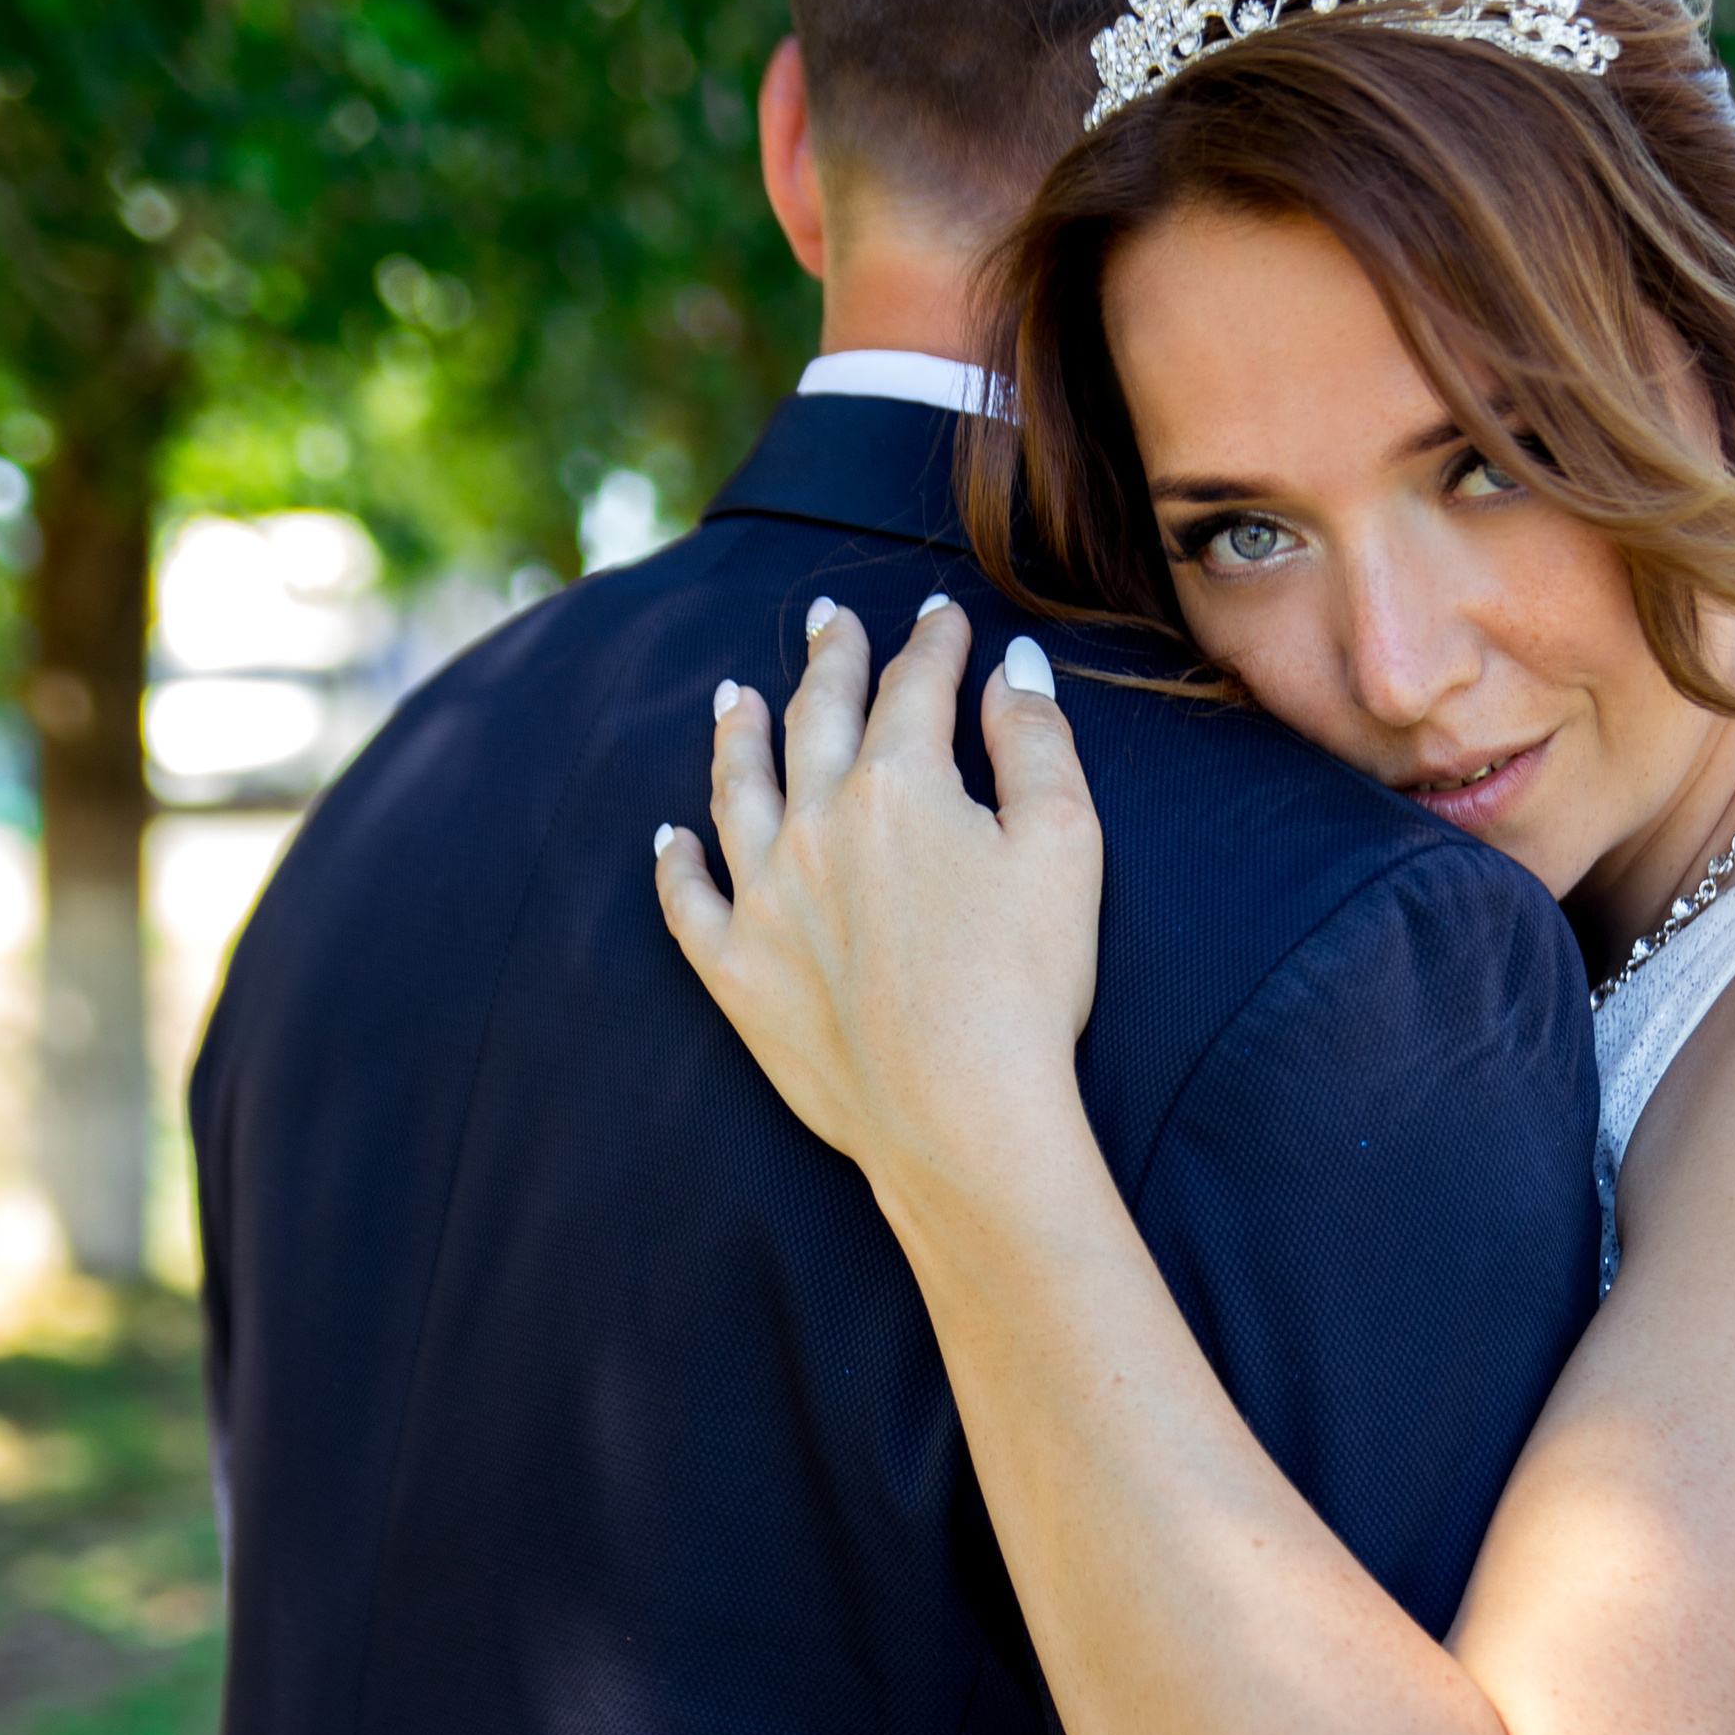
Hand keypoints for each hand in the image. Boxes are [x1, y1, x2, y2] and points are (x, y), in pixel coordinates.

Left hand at [653, 594, 1103, 1224]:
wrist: (960, 1115)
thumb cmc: (1026, 983)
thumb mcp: (1064, 843)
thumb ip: (1037, 739)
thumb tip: (1011, 664)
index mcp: (900, 783)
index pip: (915, 687)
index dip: (933, 644)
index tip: (943, 619)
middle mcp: (816, 822)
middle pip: (816, 718)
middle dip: (830, 661)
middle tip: (829, 621)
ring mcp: (764, 896)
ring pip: (738, 790)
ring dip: (736, 735)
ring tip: (733, 698)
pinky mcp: (737, 970)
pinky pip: (687, 902)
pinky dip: (675, 863)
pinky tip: (669, 839)